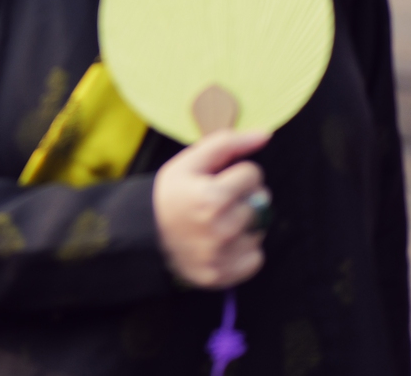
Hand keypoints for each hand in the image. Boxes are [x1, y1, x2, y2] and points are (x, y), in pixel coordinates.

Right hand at [154, 129, 269, 288]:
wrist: (145, 235)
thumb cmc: (170, 194)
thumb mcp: (189, 162)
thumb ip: (227, 143)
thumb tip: (265, 135)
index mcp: (212, 197)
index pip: (253, 174)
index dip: (236, 173)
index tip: (219, 180)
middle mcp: (221, 229)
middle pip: (261, 201)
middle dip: (244, 196)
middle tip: (220, 200)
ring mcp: (224, 256)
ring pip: (260, 229)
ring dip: (246, 223)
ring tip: (221, 222)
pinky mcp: (225, 275)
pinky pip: (256, 257)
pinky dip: (244, 249)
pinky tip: (224, 243)